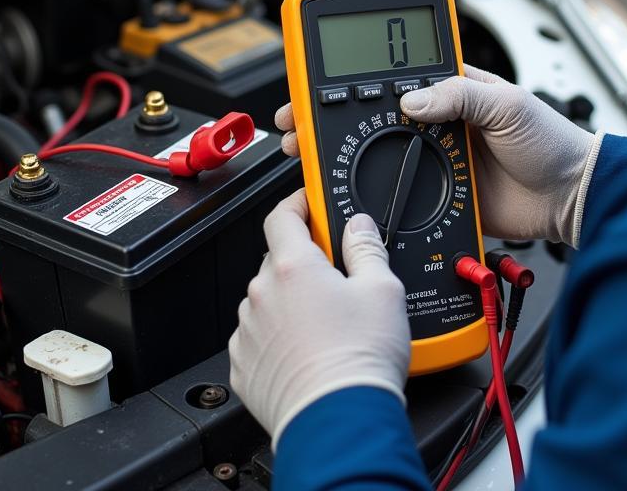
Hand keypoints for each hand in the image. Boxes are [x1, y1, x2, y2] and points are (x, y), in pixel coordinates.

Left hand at [229, 189, 409, 447]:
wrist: (338, 422)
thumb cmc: (358, 360)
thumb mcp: (382, 290)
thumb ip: (366, 248)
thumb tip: (358, 226)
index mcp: (293, 267)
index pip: (282, 215)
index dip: (297, 204)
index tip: (309, 205)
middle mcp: (262, 293)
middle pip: (278, 260)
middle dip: (303, 263)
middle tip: (335, 279)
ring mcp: (249, 330)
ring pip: (267, 300)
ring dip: (288, 302)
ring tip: (324, 326)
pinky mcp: (244, 365)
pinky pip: (258, 338)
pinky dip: (276, 339)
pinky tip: (306, 352)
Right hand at [274, 65, 602, 245]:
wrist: (572, 197)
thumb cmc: (552, 141)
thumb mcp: (506, 104)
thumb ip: (458, 96)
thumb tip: (412, 102)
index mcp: (450, 90)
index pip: (391, 77)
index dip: (353, 75)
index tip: (318, 79)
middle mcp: (436, 123)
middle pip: (371, 116)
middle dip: (328, 116)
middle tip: (297, 120)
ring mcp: (434, 161)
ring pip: (377, 154)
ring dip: (341, 153)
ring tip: (308, 152)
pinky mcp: (438, 197)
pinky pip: (397, 194)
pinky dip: (369, 193)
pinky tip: (344, 191)